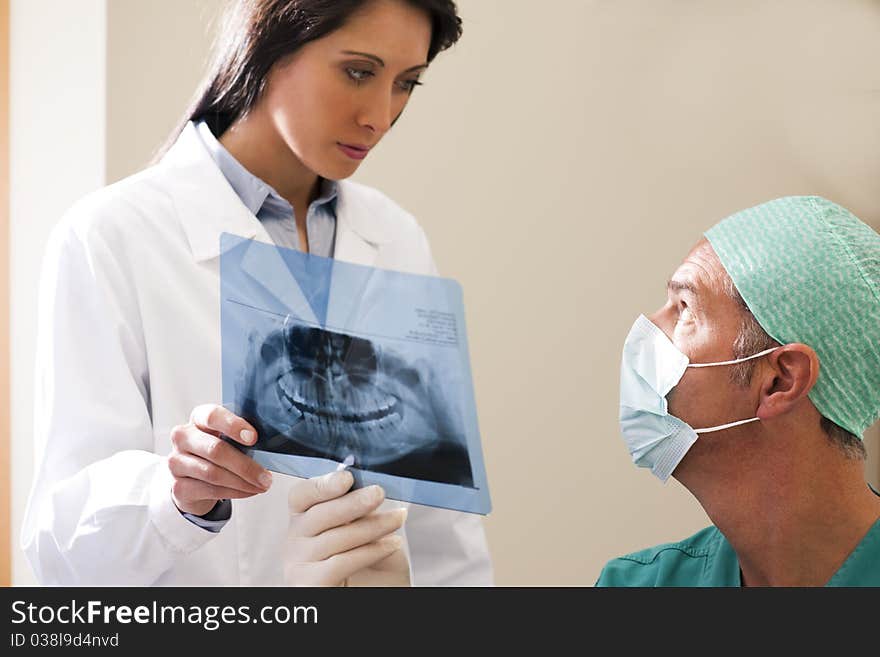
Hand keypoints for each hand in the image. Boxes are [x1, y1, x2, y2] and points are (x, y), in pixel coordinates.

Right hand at [168, 403, 272, 515]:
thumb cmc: (218, 449)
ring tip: (261, 485)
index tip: (253, 437)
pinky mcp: (178, 486)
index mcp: (198, 418)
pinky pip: (211, 490)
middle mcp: (183, 437)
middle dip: (245, 465)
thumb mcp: (229, 436)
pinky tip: (248, 491)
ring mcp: (177, 462)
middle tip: (265, 476)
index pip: (212, 416)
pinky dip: (235, 492)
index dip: (233, 426)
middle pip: (215, 450)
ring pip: (213, 473)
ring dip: (242, 482)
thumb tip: (270, 446)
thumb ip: (243, 436)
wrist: (194, 475)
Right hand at [286, 470, 408, 585]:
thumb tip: (367, 486)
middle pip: (319, 515)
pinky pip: (342, 563)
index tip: (347, 477)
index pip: (301, 495)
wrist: (377, 593)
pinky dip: (371, 551)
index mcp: (304, 520)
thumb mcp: (365, 529)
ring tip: (398, 518)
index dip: (323, 484)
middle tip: (379, 493)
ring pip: (336, 538)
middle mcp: (295, 542)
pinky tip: (392, 544)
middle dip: (352, 502)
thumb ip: (360, 509)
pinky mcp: (310, 586)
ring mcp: (299, 566)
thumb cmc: (370, 562)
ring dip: (373, 525)